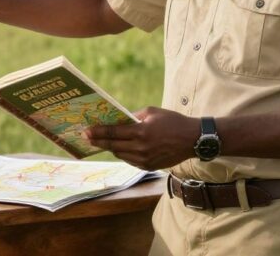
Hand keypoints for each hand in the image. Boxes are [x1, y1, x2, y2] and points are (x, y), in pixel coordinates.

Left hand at [86, 107, 200, 170]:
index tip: (86, 131)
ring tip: (100, 142)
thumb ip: (133, 116)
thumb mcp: (152, 112)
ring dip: (110, 148)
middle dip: (98, 142)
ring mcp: (145, 160)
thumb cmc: (172, 121)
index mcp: (141, 132)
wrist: (193, 139)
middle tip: (85, 138)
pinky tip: (118, 148)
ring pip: (120, 154)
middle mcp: (141, 148)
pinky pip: (130, 160)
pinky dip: (123, 153)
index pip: (113, 133)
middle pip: (113, 146)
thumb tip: (117, 120)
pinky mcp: (149, 167)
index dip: (98, 133)